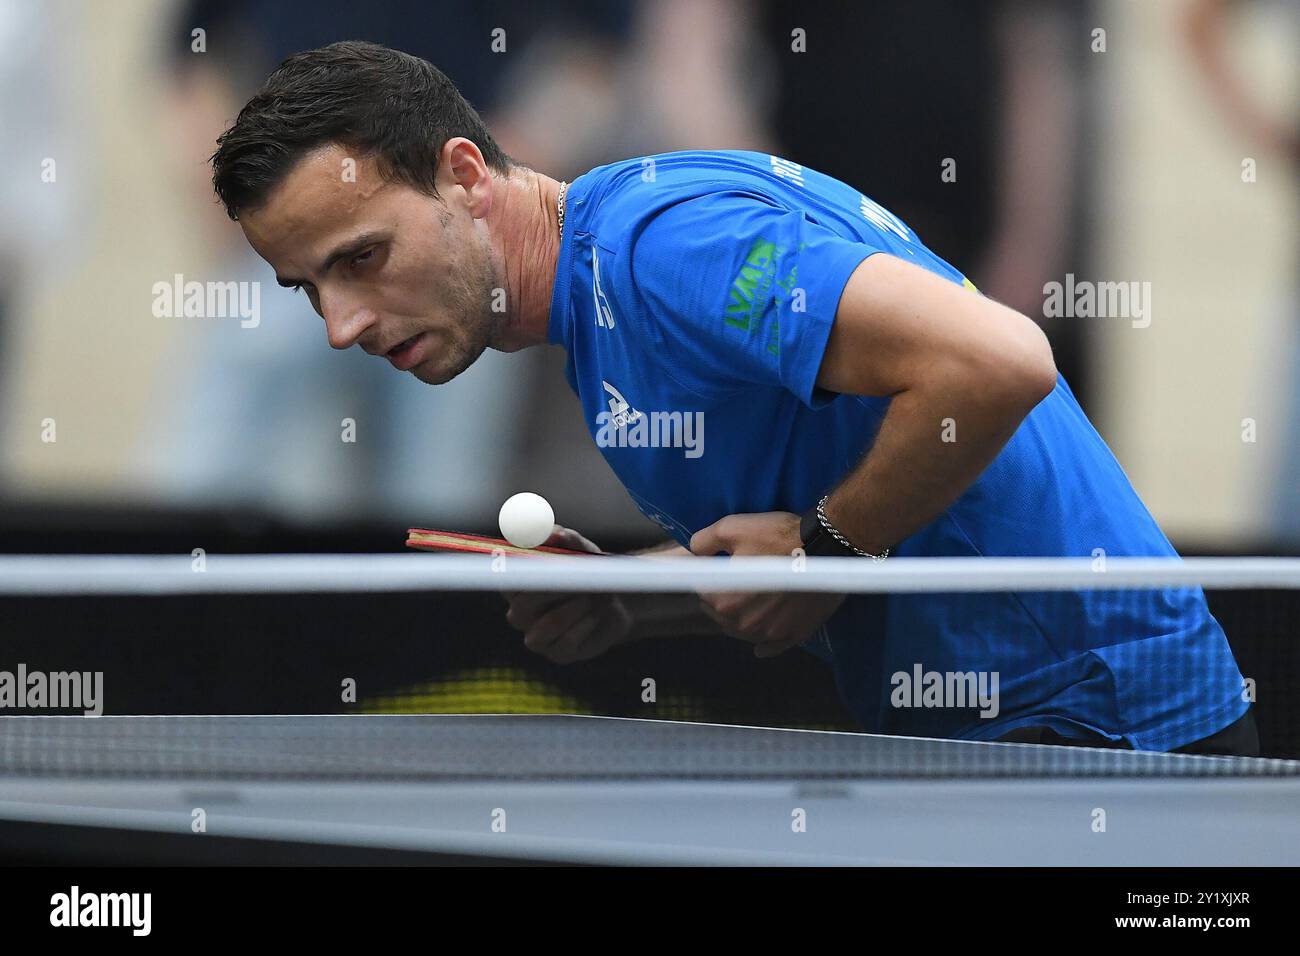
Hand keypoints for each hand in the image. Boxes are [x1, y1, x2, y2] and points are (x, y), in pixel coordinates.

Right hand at [503, 526, 632, 663]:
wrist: (615, 603)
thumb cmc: (589, 572)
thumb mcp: (583, 550)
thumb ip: (568, 539)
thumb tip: (554, 534)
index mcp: (515, 584)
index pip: (505, 577)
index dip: (522, 567)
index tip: (545, 557)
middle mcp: (518, 612)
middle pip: (525, 602)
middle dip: (559, 588)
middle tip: (582, 577)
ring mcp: (535, 635)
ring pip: (548, 623)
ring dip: (577, 606)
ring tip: (595, 596)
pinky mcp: (556, 653)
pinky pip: (568, 640)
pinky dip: (587, 622)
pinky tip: (596, 613)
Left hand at [689, 511, 845, 657]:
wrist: (826, 546)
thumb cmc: (778, 536)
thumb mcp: (731, 527)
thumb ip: (703, 542)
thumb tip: (694, 552)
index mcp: (724, 600)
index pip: (701, 591)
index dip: (711, 575)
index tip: (722, 565)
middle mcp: (743, 623)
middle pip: (721, 613)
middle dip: (724, 596)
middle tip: (739, 577)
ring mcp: (769, 633)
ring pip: (742, 629)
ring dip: (742, 615)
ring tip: (753, 597)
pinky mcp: (792, 635)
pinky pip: (772, 647)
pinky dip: (765, 643)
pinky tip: (760, 643)